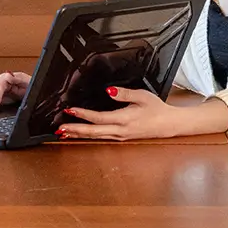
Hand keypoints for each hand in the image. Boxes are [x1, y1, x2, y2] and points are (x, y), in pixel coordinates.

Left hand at [56, 87, 179, 140]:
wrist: (168, 124)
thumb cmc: (156, 109)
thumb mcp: (142, 96)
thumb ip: (124, 93)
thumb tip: (109, 90)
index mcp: (124, 120)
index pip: (99, 118)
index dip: (83, 115)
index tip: (70, 111)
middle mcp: (120, 131)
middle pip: (93, 132)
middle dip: (75, 130)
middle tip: (60, 128)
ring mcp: (120, 136)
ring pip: (95, 137)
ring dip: (79, 134)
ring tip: (64, 133)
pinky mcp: (121, 137)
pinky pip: (100, 137)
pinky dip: (88, 136)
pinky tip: (80, 134)